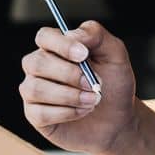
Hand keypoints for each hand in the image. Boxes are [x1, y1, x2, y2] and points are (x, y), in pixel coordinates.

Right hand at [20, 21, 138, 154]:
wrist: (119, 119)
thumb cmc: (114, 85)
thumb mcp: (115, 55)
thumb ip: (96, 35)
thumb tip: (72, 34)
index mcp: (56, 48)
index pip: (44, 37)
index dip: (61, 45)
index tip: (84, 55)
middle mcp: (40, 67)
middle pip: (36, 63)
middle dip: (68, 75)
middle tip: (93, 84)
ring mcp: (34, 91)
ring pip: (35, 89)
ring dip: (69, 96)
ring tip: (93, 100)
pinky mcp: (35, 116)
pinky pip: (40, 113)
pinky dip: (66, 113)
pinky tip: (82, 111)